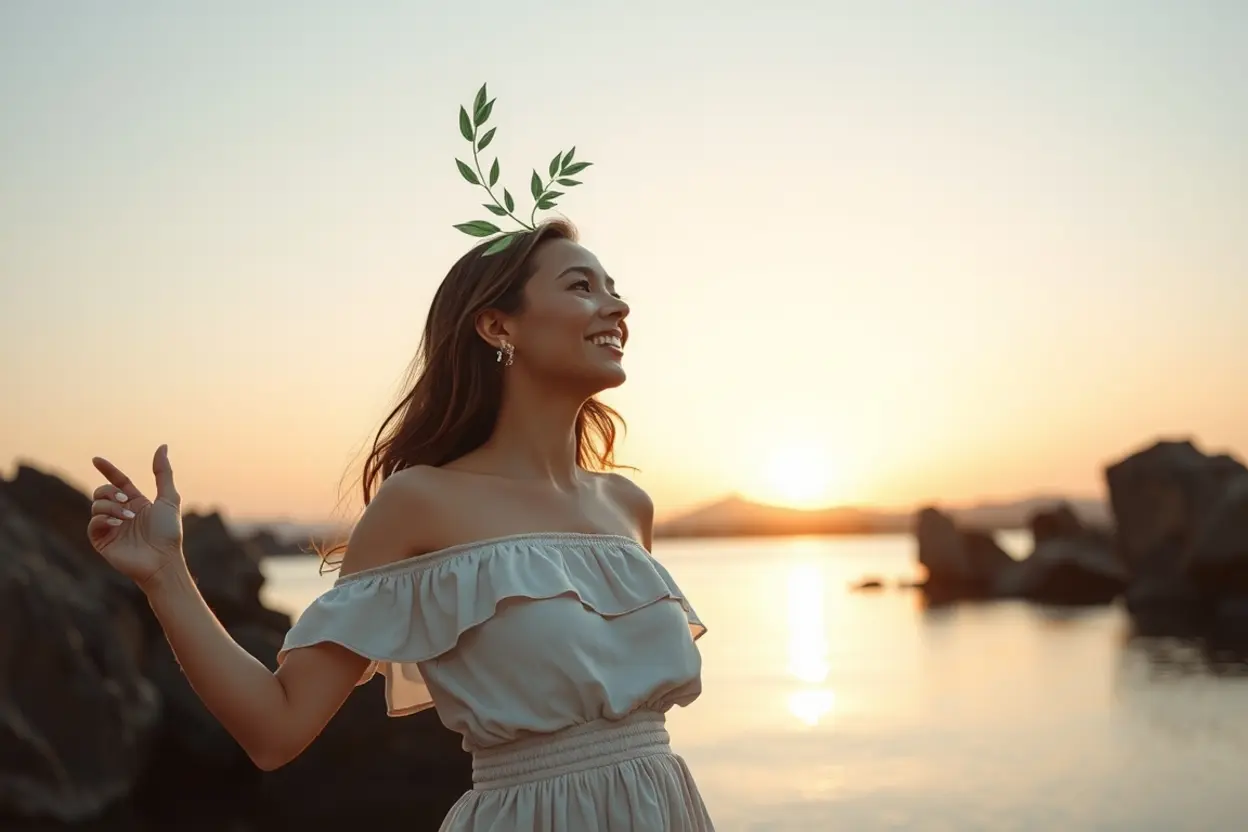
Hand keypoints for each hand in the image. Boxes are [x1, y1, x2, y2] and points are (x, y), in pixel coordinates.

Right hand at [88, 444, 184, 588]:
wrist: (163, 560)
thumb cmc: (169, 532)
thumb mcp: (168, 498)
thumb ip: (163, 473)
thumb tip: (162, 446)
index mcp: (137, 502)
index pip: (118, 481)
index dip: (107, 470)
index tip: (96, 459)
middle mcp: (122, 513)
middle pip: (103, 491)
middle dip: (111, 491)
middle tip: (126, 499)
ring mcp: (111, 527)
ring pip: (96, 505)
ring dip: (112, 506)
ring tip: (128, 517)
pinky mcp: (102, 541)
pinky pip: (93, 522)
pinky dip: (104, 519)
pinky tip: (118, 524)